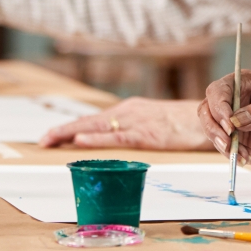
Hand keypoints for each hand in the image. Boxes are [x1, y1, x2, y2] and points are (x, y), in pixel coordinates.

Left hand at [40, 98, 210, 149]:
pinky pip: (117, 137)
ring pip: (97, 127)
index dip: (70, 127)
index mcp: (128, 109)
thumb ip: (131, 128)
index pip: (93, 119)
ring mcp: (136, 121)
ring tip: (51, 140)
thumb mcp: (150, 123)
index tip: (51, 136)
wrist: (207, 118)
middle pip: (89, 120)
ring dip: (72, 133)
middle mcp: (128, 112)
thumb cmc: (180, 123)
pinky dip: (97, 138)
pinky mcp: (146, 134)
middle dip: (64, 130)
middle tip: (42, 140)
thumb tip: (111, 138)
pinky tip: (81, 140)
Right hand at [197, 70, 250, 171]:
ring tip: (241, 153)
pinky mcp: (233, 140)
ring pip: (210, 128)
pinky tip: (247, 157)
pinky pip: (222, 147)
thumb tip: (237, 120)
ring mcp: (231, 121)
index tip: (229, 124)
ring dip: (221, 143)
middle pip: (207, 108)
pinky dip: (231, 154)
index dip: (219, 105)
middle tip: (227, 142)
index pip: (220, 89)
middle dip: (213, 126)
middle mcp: (233, 100)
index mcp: (245, 84)